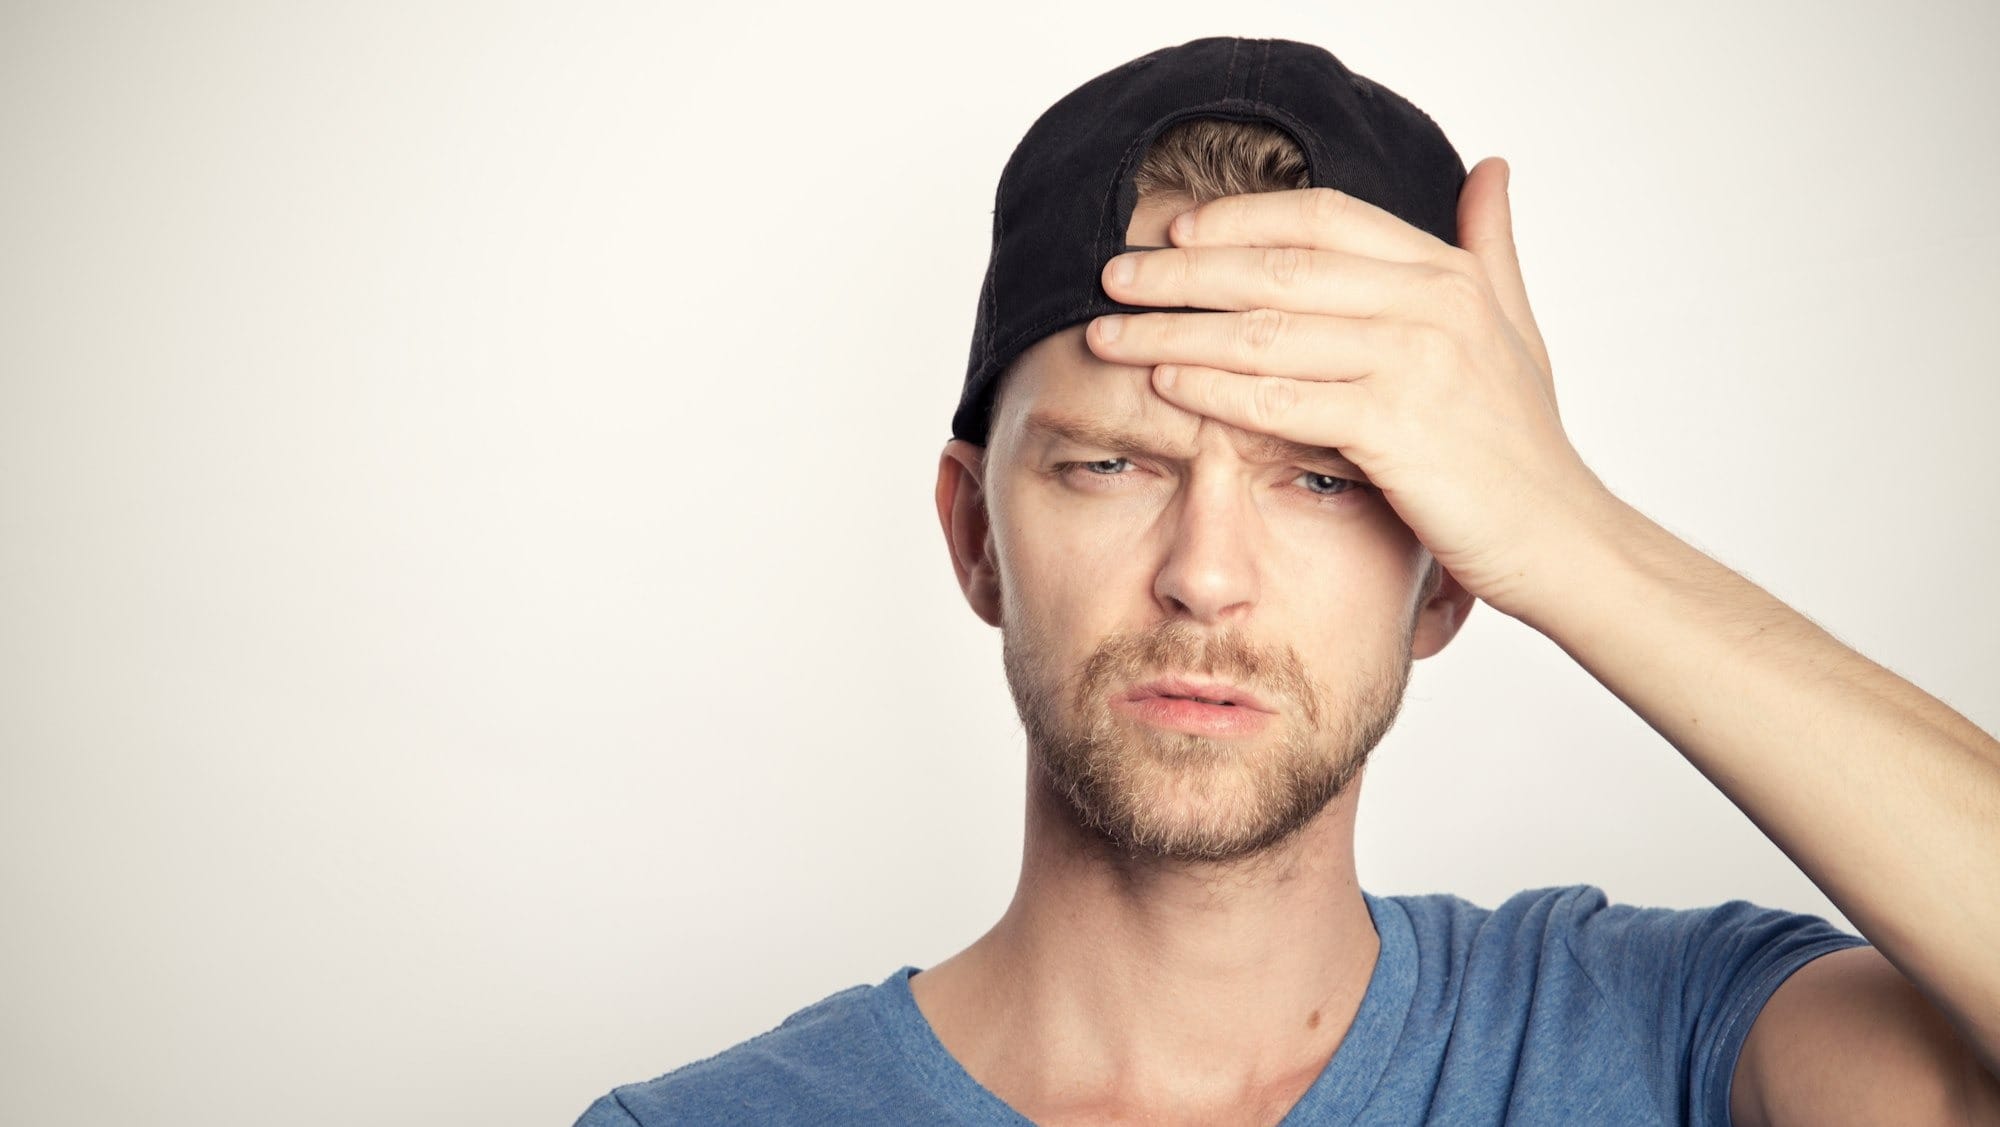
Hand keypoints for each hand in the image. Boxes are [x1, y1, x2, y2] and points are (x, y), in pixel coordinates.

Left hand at [1084, 158, 1616, 621]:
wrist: (1561, 537)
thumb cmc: (1522, 443)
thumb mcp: (1514, 328)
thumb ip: (1490, 247)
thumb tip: (1489, 168)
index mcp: (1447, 272)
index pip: (1321, 217)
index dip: (1238, 218)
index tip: (1171, 230)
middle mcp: (1432, 303)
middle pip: (1275, 267)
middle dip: (1181, 271)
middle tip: (1111, 275)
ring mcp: (1416, 363)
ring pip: (1264, 331)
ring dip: (1174, 329)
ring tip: (1109, 332)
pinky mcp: (1397, 429)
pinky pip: (1281, 399)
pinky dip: (1213, 389)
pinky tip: (1163, 384)